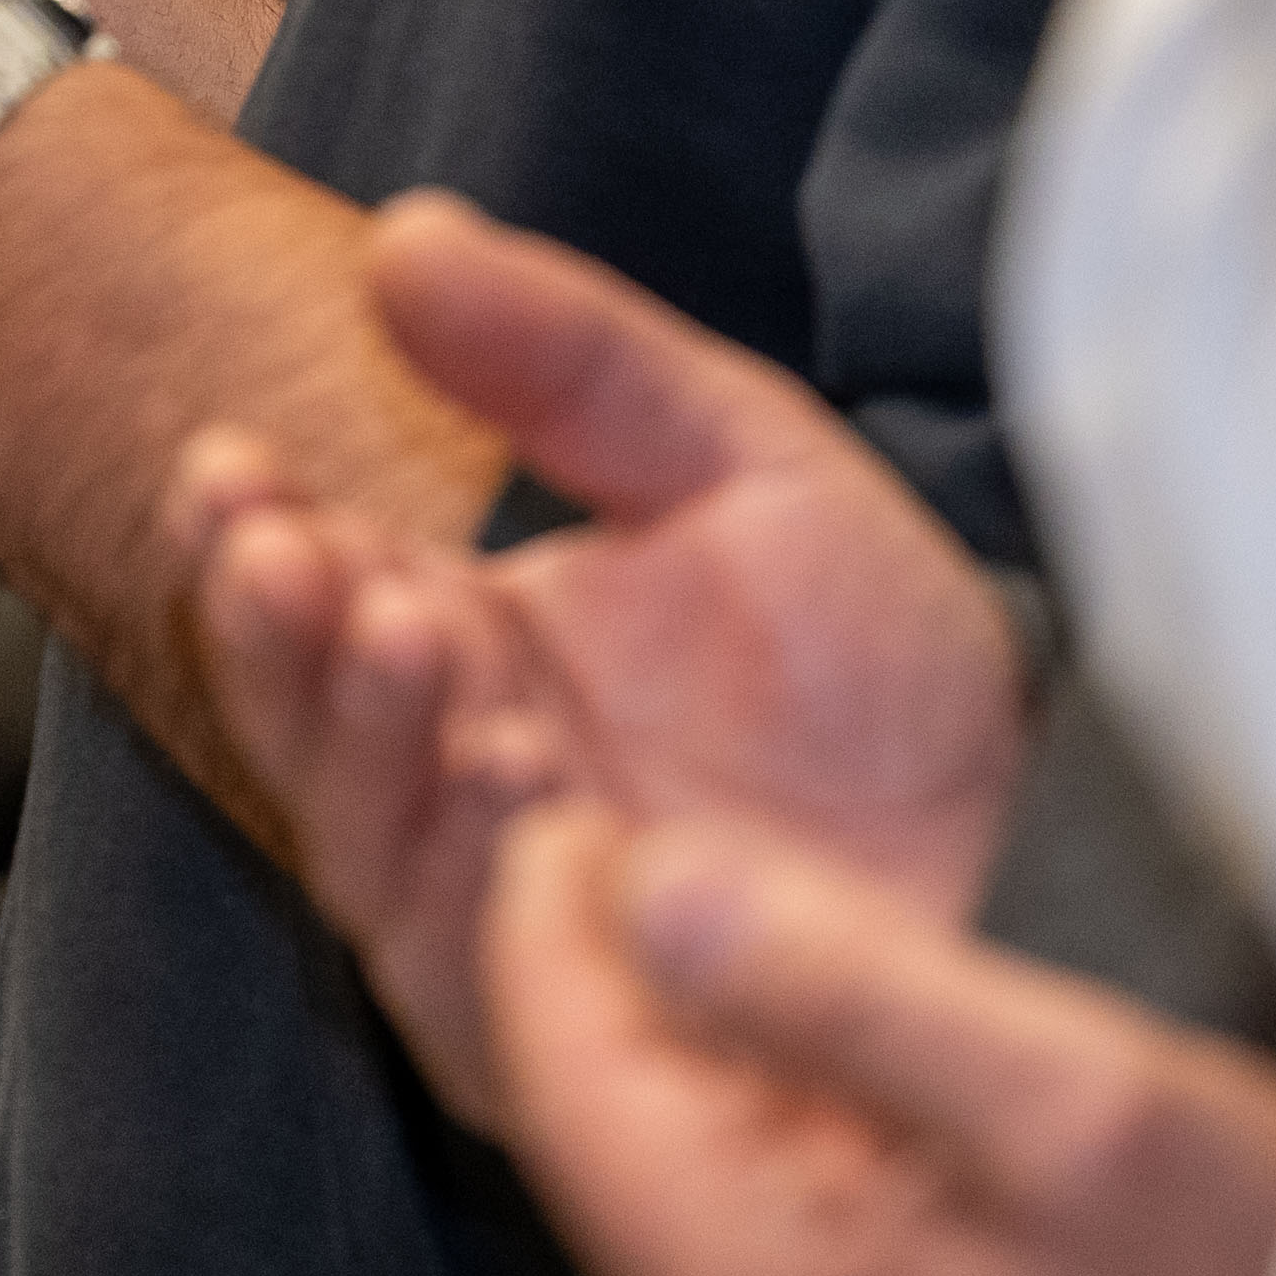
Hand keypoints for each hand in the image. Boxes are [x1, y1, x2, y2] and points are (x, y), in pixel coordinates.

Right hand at [168, 198, 1026, 1131]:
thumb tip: (403, 236)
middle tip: (289, 551)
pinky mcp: (575, 1039)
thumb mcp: (736, 458)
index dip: (254, 535)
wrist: (1040, 829)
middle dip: (279, 638)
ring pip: (368, 849)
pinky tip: (516, 771)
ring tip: (407, 627)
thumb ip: (572, 359)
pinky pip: (486, 971)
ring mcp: (505, 924)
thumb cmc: (878, 664)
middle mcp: (456, 792)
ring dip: (367, 739)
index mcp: (470, 651)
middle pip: (306, 728)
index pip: (311, 595)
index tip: (235, 465)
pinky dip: (484, 869)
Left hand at [481, 803, 1275, 1275]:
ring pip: (659, 1243)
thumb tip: (651, 885)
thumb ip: (840, 984)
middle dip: (603, 1002)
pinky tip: (824, 1133)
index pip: (560, 1077)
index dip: (549, 915)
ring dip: (676, 1104)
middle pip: (594, 1164)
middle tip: (631, 851)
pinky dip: (744, 1208)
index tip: (563, 798)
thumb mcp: (1084, 1097)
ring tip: (725, 965)